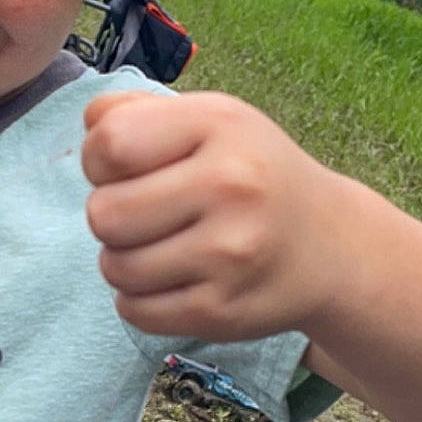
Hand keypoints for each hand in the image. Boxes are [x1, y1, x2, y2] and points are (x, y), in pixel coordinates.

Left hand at [81, 90, 336, 340]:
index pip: (109, 144)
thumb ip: (138, 111)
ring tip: (162, 248)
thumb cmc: (251, 173)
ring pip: (114, 267)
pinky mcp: (221, 310)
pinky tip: (172, 280)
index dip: (99, 161)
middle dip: (111, 216)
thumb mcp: (211, 120)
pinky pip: (133, 311)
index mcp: (219, 126)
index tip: (126, 170)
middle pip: (102, 214)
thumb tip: (90, 126)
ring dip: (124, 260)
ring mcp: (228, 254)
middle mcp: (229, 186)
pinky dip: (139, 299)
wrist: (331, 244)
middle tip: (148, 215)